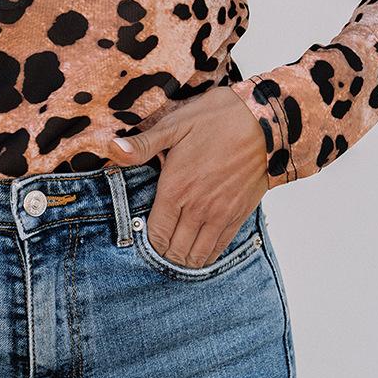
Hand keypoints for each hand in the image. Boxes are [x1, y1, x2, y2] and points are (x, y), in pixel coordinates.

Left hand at [106, 87, 269, 267]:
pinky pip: (221, 247)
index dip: (147, 243)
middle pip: (175, 250)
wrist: (265, 121)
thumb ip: (143, 145)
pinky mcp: (240, 214)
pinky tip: (200, 251)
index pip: (156, 234)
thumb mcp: (174, 125)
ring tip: (176, 253)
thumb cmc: (217, 119)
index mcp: (176, 189)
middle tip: (158, 248)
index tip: (143, 237)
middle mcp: (198, 208)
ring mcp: (221, 214)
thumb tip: (112, 149)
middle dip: (164, 254)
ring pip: (198, 254)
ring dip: (185, 259)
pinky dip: (208, 255)